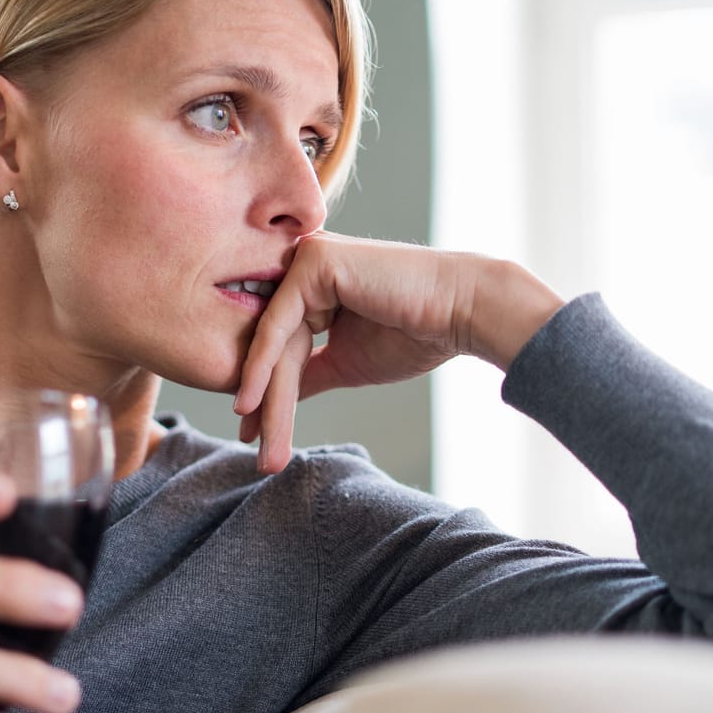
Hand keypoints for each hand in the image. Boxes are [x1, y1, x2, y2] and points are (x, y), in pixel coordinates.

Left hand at [233, 235, 565, 473]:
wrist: (461, 313)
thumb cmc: (417, 334)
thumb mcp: (346, 363)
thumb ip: (306, 375)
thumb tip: (267, 403)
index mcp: (314, 285)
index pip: (280, 345)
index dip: (266, 393)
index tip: (253, 437)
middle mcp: (304, 265)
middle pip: (275, 346)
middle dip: (266, 404)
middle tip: (257, 454)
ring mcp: (306, 258)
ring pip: (274, 341)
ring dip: (268, 398)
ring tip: (261, 445)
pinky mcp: (312, 261)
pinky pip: (278, 324)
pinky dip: (263, 366)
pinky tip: (251, 403)